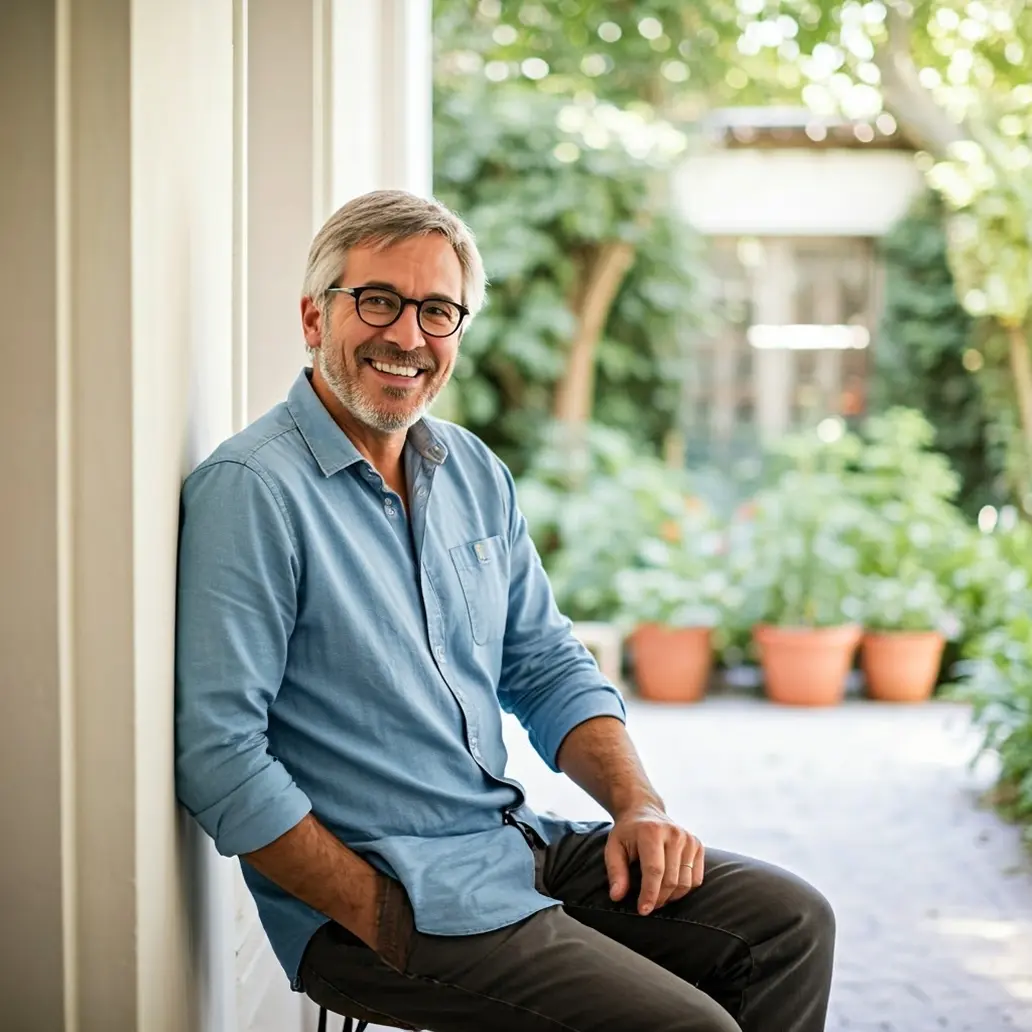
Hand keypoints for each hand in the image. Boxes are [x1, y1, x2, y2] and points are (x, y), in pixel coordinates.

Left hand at [604, 801, 704, 915]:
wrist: (644, 810)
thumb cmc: (627, 832)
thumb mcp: (614, 848)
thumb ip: (616, 872)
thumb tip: (616, 896)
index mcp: (651, 831)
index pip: (654, 870)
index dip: (649, 894)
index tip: (643, 910)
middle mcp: (674, 833)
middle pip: (671, 879)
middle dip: (659, 898)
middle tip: (647, 905)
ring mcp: (688, 838)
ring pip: (685, 882)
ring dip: (671, 896)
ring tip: (657, 896)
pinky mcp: (697, 844)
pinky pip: (696, 878)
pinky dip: (684, 889)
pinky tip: (670, 886)